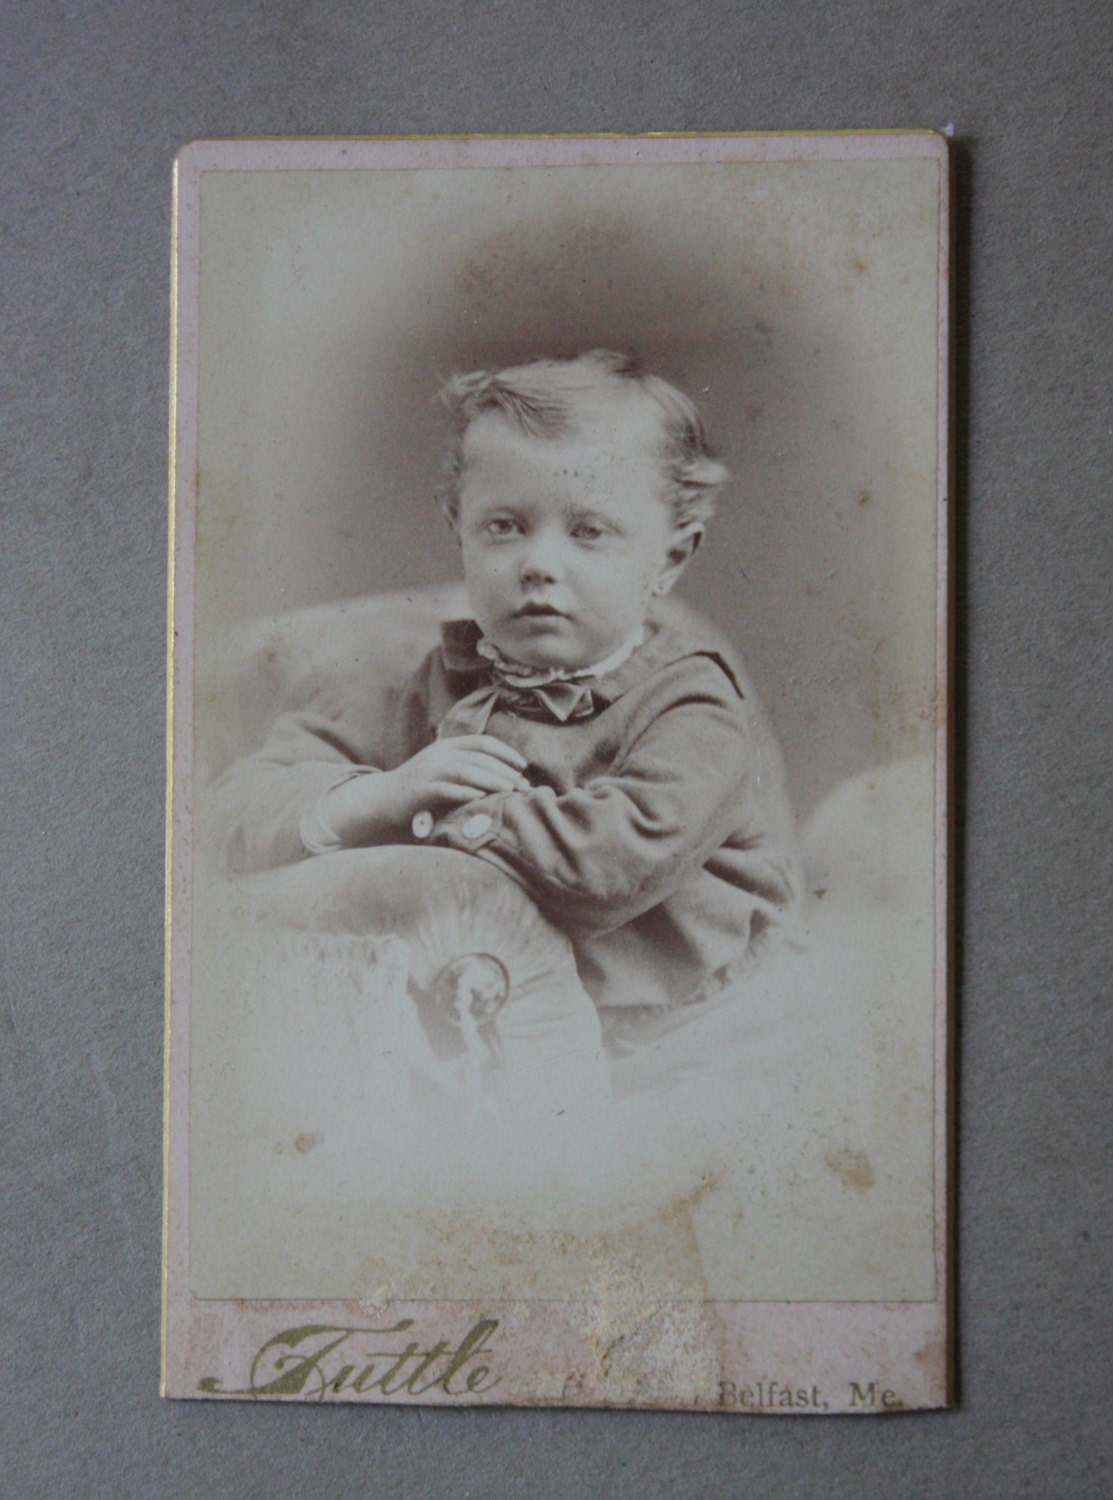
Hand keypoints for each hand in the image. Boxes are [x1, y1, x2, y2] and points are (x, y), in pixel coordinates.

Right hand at [319, 736, 529, 844]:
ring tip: (508, 791)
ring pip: (465, 771)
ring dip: (490, 780)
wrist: (384, 798)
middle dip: (504, 771)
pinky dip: (464, 792)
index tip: (523, 766)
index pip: (482, 742)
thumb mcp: (444, 768)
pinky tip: (480, 797)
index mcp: (447, 745)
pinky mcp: (419, 789)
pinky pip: (445, 789)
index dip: (505, 752)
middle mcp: (439, 754)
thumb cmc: (421, 786)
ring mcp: (428, 771)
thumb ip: (467, 765)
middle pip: (478, 758)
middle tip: (522, 786)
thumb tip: (506, 773)